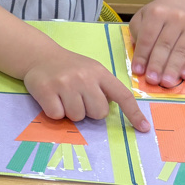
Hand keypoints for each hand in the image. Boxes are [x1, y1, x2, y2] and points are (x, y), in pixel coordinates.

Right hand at [24, 48, 148, 131]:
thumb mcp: (91, 70)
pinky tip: (52, 98)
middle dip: (89, 111)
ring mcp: (65, 83)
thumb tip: (110, 111)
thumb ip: (103, 87)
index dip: (134, 113)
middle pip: (98, 113)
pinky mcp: (46, 90)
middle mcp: (84, 77)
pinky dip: (55, 112)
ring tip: (63, 97)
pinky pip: (57, 115)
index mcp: (100, 73)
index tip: (144, 128)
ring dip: (70, 112)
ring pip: (77, 116)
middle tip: (78, 98)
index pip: (123, 95)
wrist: (40, 56)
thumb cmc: (69, 67)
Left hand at [129, 1, 184, 87]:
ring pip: (181, 50)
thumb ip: (138, 35)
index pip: (148, 37)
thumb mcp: (142, 18)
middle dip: (158, 64)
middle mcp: (176, 18)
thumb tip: (141, 59)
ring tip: (167, 83)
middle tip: (152, 80)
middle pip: (165, 45)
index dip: (142, 55)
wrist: (182, 4)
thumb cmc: (157, 16)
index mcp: (157, 13)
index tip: (138, 71)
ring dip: (173, 68)